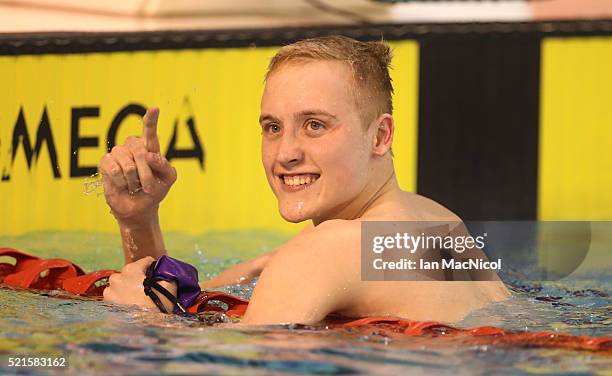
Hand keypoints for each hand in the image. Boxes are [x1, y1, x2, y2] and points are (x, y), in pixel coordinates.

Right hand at [99, 108, 176, 223]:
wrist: (138, 207)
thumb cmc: (155, 190)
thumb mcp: (168, 179)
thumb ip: (164, 166)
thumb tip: (149, 155)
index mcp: (151, 147)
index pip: (150, 131)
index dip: (151, 120)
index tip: (154, 109)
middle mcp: (133, 146)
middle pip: (140, 151)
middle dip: (147, 174)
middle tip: (149, 187)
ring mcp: (118, 153)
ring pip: (126, 162)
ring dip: (133, 180)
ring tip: (134, 186)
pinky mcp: (106, 162)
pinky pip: (113, 168)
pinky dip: (121, 182)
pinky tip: (123, 185)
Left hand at [103, 256, 176, 312]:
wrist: (145, 328)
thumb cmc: (158, 306)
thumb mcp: (170, 287)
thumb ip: (167, 274)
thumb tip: (165, 271)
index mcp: (132, 269)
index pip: (145, 261)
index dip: (153, 267)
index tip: (157, 274)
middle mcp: (117, 277)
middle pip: (131, 271)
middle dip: (138, 276)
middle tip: (147, 287)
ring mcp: (110, 290)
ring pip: (120, 282)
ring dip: (127, 285)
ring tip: (136, 295)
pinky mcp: (106, 302)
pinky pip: (114, 294)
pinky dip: (120, 296)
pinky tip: (128, 302)